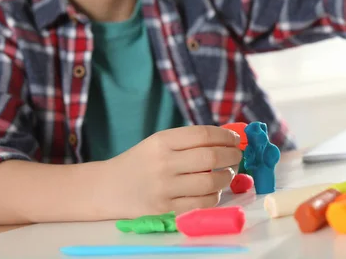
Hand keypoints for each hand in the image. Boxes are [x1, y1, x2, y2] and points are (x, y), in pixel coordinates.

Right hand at [102, 126, 241, 218]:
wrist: (108, 188)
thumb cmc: (141, 162)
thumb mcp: (159, 142)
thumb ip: (190, 140)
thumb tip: (229, 139)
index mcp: (162, 141)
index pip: (203, 134)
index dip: (226, 137)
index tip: (235, 140)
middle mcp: (163, 163)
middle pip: (211, 157)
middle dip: (232, 156)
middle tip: (237, 156)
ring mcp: (164, 188)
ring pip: (211, 182)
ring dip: (226, 177)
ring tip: (227, 173)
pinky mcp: (165, 210)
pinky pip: (202, 203)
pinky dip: (214, 196)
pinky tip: (213, 190)